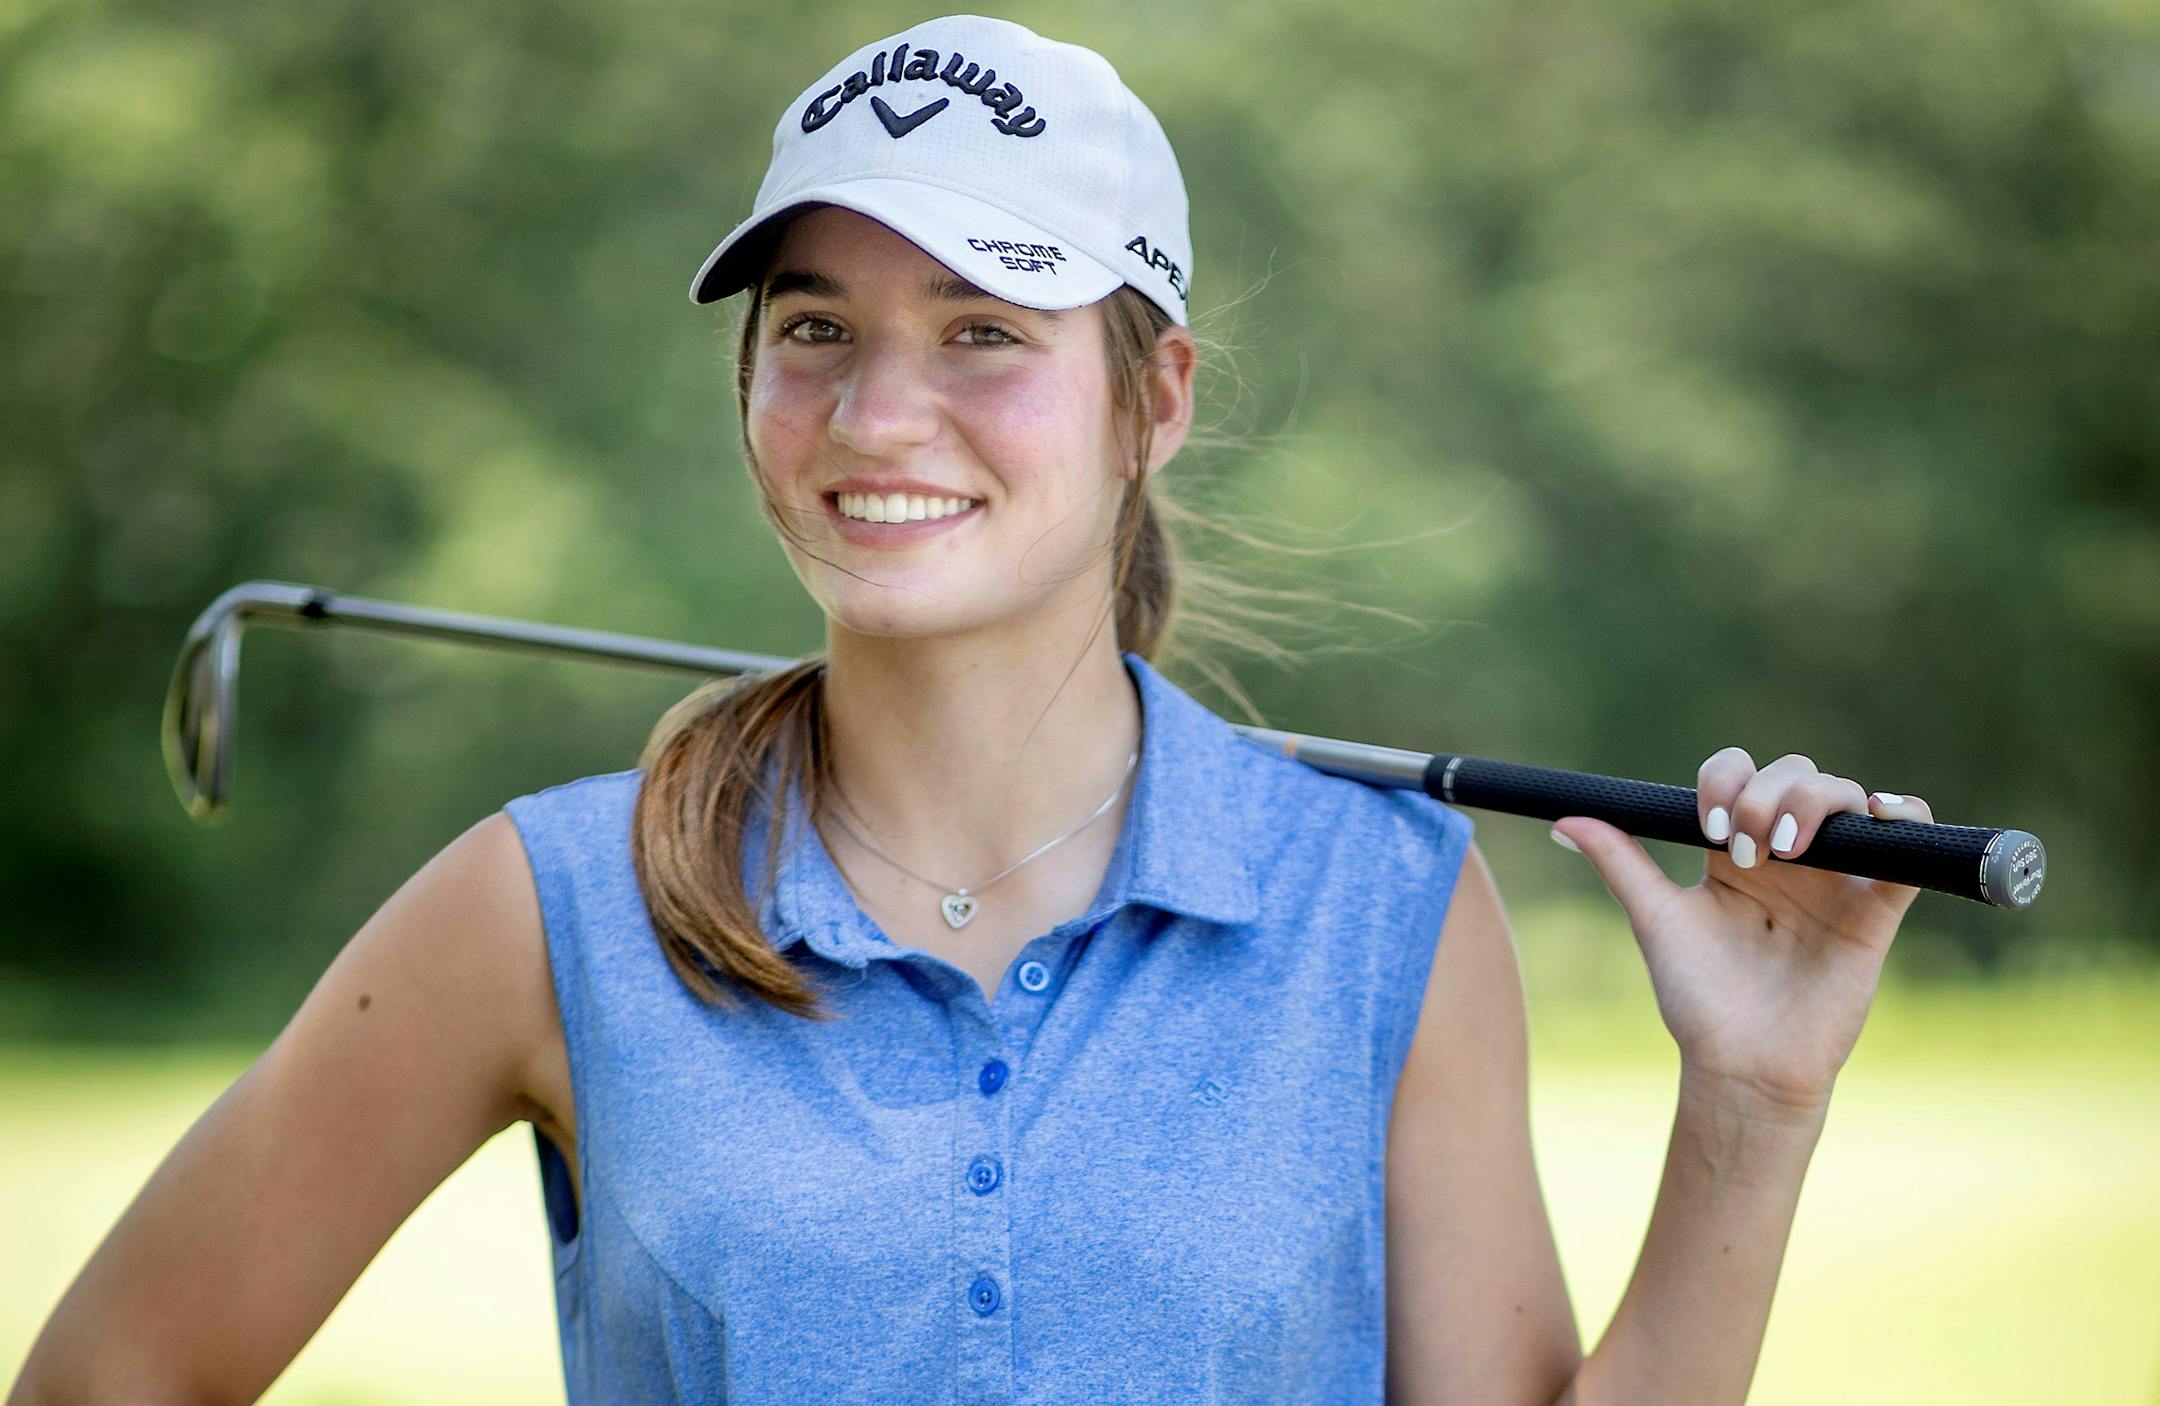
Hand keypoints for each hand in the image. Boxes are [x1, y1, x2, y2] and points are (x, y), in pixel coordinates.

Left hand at [1550, 749, 1929, 1119]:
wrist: (1742, 1066)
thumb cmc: (1699, 999)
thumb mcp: (1656, 921)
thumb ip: (1620, 863)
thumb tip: (1562, 818)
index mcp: (1734, 851)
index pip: (1738, 776)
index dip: (1726, 780)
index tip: (1708, 826)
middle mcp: (1788, 855)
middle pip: (1794, 774)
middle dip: (1765, 794)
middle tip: (1745, 851)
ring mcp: (1834, 878)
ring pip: (1844, 797)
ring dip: (1814, 802)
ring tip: (1787, 850)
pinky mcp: (1876, 908)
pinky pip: (1910, 846)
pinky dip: (1907, 816)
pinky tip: (1882, 812)